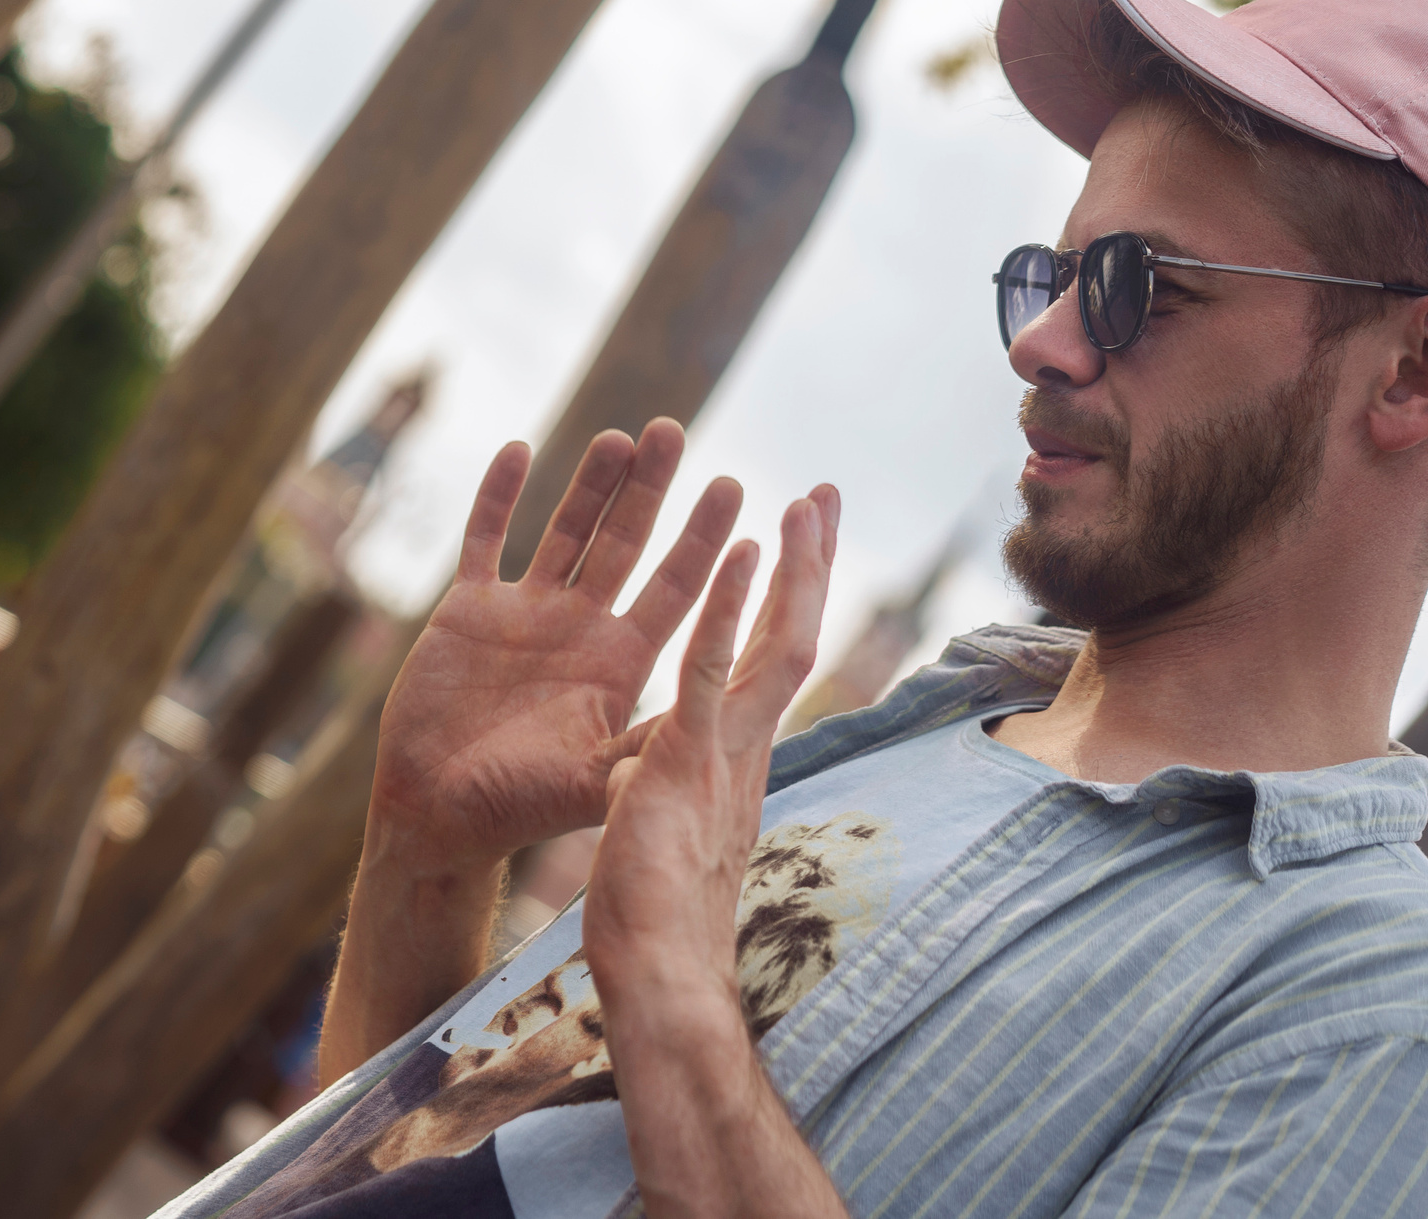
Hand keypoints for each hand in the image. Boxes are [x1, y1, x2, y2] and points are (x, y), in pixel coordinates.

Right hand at [367, 418, 744, 875]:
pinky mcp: (467, 609)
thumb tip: (710, 739)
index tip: (734, 488)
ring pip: (564, 530)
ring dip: (589, 483)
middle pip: (625, 542)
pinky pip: (484, 539)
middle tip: (674, 430)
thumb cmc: (515, 811)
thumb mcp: (590, 784)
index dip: (704, 540)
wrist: (433, 816)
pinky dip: (497, 495)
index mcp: (619, 664)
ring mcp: (524, 613)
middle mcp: (580, 628)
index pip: (676, 588)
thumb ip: (640, 755)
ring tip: (618, 435)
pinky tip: (518, 449)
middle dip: (651, 489)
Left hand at [584, 485, 838, 1019]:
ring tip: (804, 503)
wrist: (653, 972)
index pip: (771, 661)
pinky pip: (707, 672)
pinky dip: (725, 611)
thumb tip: (642, 765)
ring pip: (772, 643)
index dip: (787, 601)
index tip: (802, 544)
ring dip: (789, 569)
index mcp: (735, 755)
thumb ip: (657, 783)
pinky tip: (738, 553)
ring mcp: (722, 752)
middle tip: (825, 496)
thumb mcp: (655, 824)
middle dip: (810, 565)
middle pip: (791, 636)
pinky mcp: (684, 761)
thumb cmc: (652, 910)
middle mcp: (743, 745)